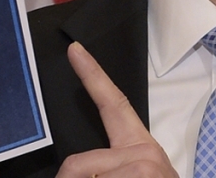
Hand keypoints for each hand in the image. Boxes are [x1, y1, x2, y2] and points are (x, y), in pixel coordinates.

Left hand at [56, 42, 177, 177]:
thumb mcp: (134, 175)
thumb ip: (106, 166)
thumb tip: (72, 171)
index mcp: (139, 148)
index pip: (114, 104)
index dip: (92, 75)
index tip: (74, 50)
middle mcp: (144, 155)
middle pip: (76, 163)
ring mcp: (144, 169)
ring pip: (80, 177)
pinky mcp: (144, 177)